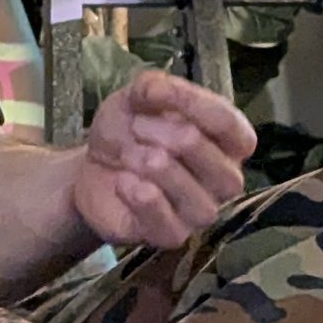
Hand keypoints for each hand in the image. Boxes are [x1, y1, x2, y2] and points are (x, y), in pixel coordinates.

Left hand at [69, 68, 254, 251]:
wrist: (93, 169)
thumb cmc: (130, 132)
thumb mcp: (136, 99)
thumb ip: (152, 88)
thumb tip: (157, 88)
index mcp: (230, 141)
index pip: (228, 123)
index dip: (191, 104)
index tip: (155, 92)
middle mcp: (225, 178)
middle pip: (209, 156)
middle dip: (163, 134)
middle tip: (135, 127)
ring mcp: (202, 210)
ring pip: (190, 191)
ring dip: (149, 165)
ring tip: (127, 153)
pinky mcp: (173, 235)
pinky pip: (167, 221)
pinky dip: (141, 197)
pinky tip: (124, 181)